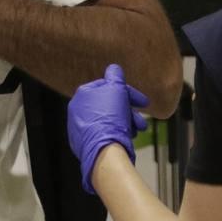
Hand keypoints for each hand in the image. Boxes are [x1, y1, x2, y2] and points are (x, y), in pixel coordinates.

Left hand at [68, 64, 149, 194]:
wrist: (104, 151)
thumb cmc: (110, 118)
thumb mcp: (116, 89)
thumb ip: (115, 76)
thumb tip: (114, 69)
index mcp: (82, 95)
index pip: (108, 87)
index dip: (128, 93)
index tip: (144, 102)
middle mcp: (77, 111)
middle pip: (110, 105)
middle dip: (129, 111)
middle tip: (142, 120)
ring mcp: (80, 129)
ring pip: (109, 120)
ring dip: (127, 123)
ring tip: (137, 130)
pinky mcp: (85, 144)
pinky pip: (105, 134)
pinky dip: (117, 133)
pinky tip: (127, 138)